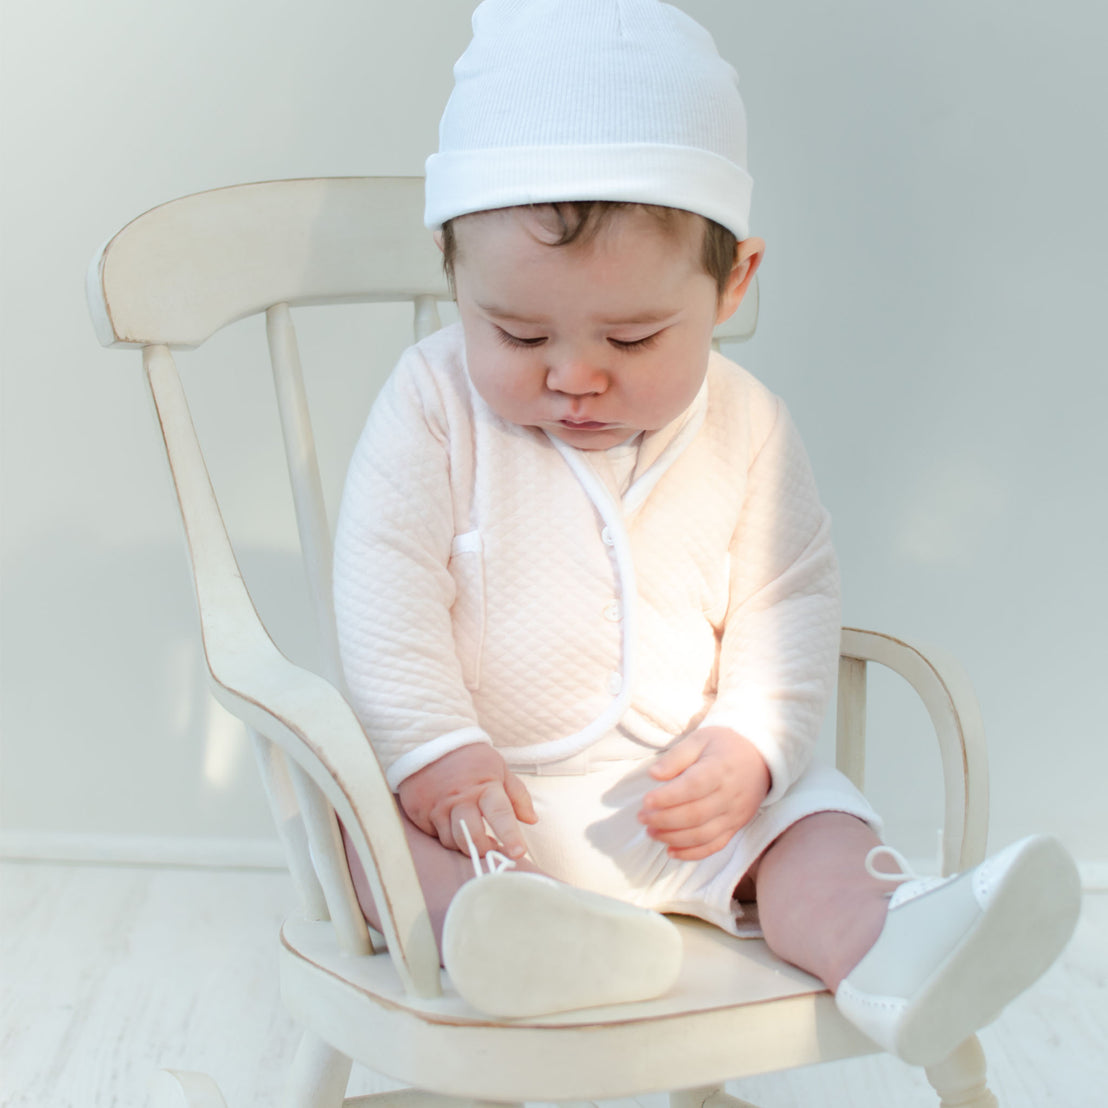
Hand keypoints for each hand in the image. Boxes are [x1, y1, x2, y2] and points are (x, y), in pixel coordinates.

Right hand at [397, 744, 537, 859]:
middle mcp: (459, 798)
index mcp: (484, 786)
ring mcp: (437, 806)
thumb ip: (517, 795)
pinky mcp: (419, 812)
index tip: (518, 853)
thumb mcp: (499, 769)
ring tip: (473, 834)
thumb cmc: (471, 759)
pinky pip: (434, 835)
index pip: (500, 814)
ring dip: (465, 844)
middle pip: (473, 837)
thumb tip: (531, 820)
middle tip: (493, 848)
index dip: (510, 836)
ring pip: (452, 841)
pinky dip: (444, 833)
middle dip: (485, 850)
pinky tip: (450, 822)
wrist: (430, 740)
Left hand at [639, 727, 770, 860]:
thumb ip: (676, 757)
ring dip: (673, 837)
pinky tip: (671, 851)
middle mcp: (730, 795)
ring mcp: (735, 814)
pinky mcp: (736, 827)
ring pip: (702, 834)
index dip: (668, 797)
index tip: (645, 800)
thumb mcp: (700, 739)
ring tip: (651, 832)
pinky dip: (692, 853)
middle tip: (642, 817)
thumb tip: (654, 774)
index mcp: (720, 769)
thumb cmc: (724, 746)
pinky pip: (714, 846)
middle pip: (695, 815)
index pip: (693, 787)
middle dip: (664, 819)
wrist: (760, 759)